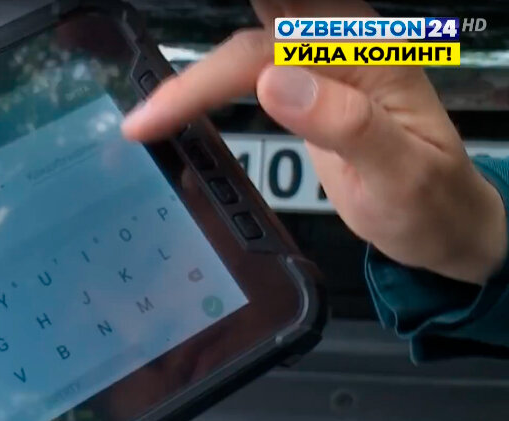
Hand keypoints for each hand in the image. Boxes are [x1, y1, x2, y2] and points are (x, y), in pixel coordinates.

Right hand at [122, 0, 506, 284]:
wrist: (445, 221)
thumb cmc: (430, 204)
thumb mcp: (401, 174)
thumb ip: (345, 125)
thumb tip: (272, 83)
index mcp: (366, 57)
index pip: (265, 51)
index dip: (204, 75)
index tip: (152, 109)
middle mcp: (341, 46)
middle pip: (245, 35)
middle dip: (192, 60)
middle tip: (138, 107)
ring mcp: (322, 60)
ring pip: (240, 46)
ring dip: (192, 70)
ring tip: (144, 111)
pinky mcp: (307, 79)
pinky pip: (246, 64)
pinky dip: (208, 79)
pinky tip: (180, 97)